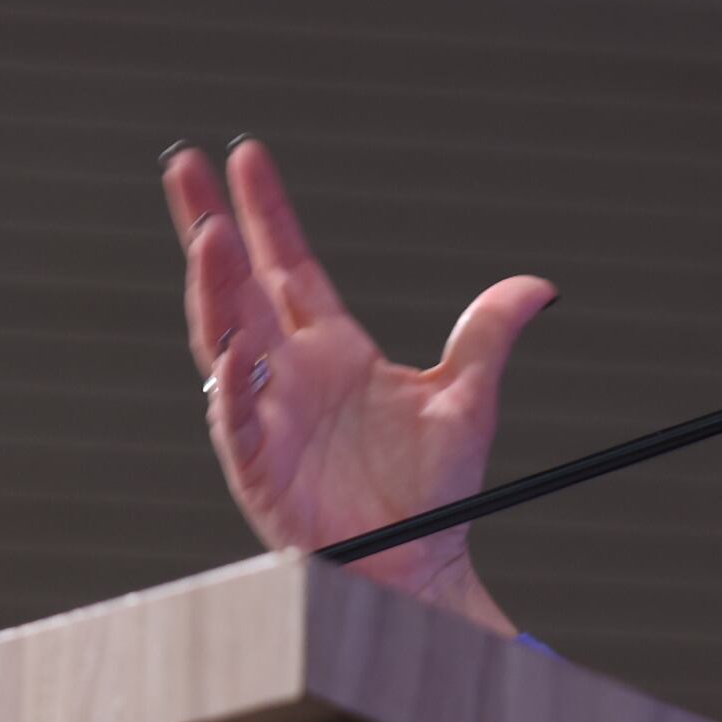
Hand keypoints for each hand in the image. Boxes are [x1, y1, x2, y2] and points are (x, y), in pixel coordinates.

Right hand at [164, 138, 551, 638]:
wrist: (421, 567)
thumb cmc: (433, 494)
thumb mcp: (467, 400)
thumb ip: (488, 336)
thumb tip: (539, 286)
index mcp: (331, 351)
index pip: (288, 265)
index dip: (267, 211)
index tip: (245, 155)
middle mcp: (288, 376)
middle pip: (236, 287)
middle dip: (209, 226)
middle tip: (183, 165)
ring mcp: (267, 420)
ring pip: (225, 342)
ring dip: (213, 290)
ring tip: (208, 233)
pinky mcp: (260, 472)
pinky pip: (238, 425)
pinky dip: (233, 392)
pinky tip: (231, 356)